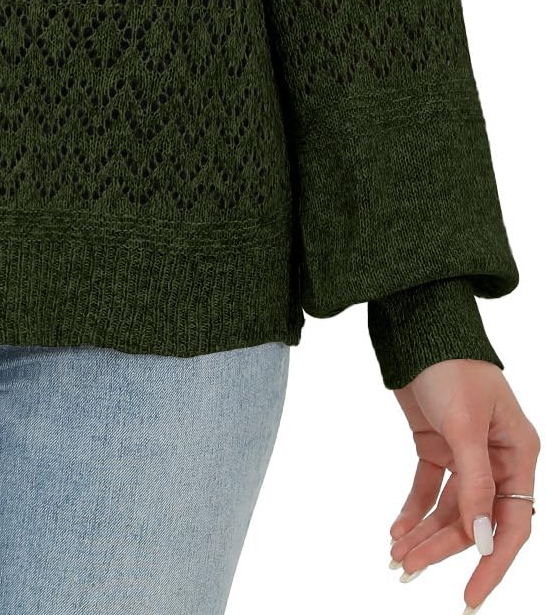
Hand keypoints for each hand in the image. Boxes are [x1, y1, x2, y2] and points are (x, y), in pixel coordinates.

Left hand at [388, 359, 537, 609]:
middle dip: (442, 547)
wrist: (418, 325)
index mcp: (517, 454)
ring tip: (396, 554)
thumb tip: (480, 537)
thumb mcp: (465, 425)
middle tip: (407, 569)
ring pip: (449, 508)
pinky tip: (396, 528)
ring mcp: (466, 452)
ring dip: (424, 532)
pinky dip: (413, 508)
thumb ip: (474, 483)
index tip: (469, 595)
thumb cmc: (452, 365)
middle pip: (474, 520)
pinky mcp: (438, 443)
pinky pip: (429, 487)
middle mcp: (496, 458)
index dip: (492, 563)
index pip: (511, 524)